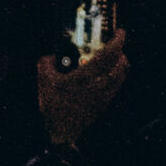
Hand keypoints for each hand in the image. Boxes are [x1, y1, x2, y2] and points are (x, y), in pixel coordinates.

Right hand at [37, 32, 128, 149]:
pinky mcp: (105, 104)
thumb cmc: (54, 108)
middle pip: (120, 63)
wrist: (61, 133)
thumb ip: (45, 64)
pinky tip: (110, 75)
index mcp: (85, 76)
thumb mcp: (44, 82)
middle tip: (117, 44)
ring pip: (122, 75)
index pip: (109, 54)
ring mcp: (104, 95)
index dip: (118, 41)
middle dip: (122, 51)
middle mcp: (98, 84)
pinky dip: (118, 76)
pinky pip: (118, 85)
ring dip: (121, 63)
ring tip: (116, 58)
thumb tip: (51, 56)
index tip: (119, 33)